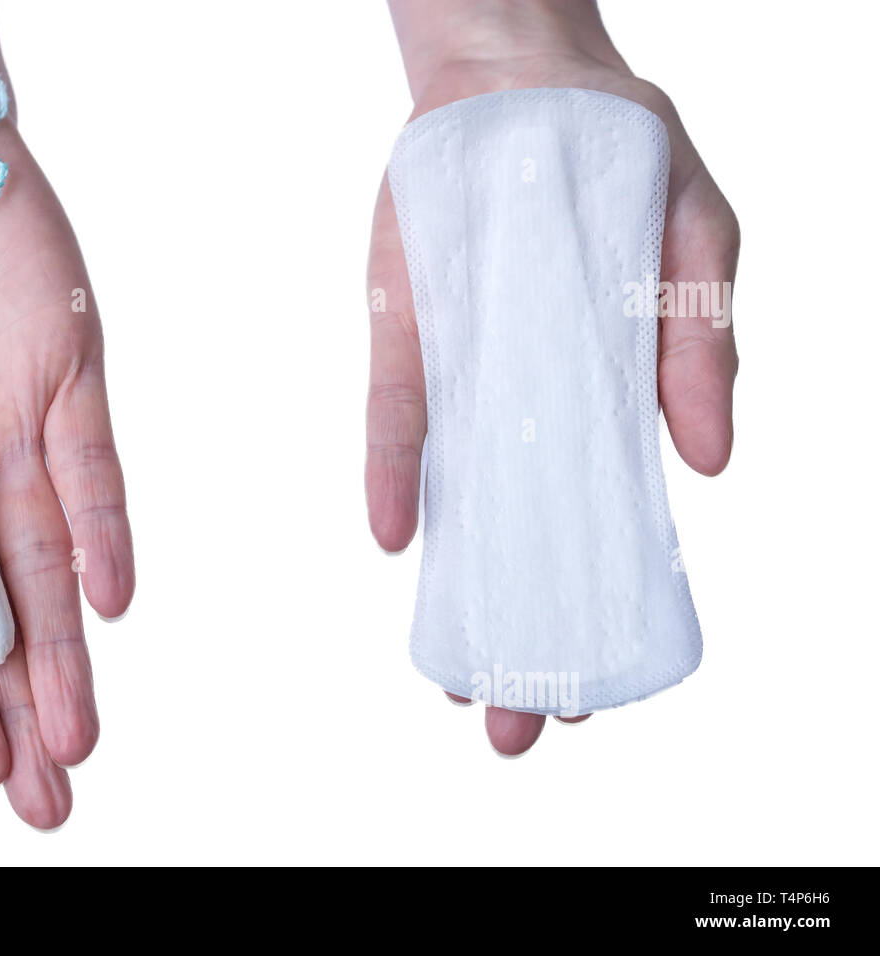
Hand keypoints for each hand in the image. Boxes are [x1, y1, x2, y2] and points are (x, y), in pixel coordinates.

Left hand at [367, 0, 737, 753]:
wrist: (524, 85)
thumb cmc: (621, 161)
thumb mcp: (695, 245)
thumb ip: (704, 352)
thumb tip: (712, 465)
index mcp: (606, 399)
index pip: (603, 529)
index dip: (596, 612)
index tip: (588, 696)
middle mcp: (528, 404)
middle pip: (525, 539)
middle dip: (522, 635)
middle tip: (515, 726)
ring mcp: (464, 376)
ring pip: (459, 502)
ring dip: (457, 587)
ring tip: (456, 677)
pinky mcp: (407, 334)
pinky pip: (398, 417)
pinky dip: (397, 473)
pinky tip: (398, 540)